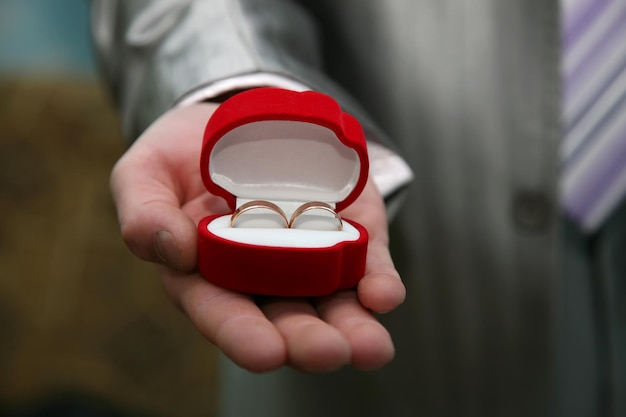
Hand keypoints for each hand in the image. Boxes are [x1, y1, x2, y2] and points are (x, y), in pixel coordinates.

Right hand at [110, 103, 405, 372]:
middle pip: (285, 318)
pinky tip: (384, 295)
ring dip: (354, 327)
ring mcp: (308, 257)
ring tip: (371, 347)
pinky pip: (366, 263)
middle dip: (306, 341)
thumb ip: (143, 212)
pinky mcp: (346, 232)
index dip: (241, 334)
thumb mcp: (145, 171)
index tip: (265, 352)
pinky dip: (378, 281)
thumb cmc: (182, 154)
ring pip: (332, 303)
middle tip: (329, 353)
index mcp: (207, 274)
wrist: (238, 118)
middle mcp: (262, 277)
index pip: (222, 312)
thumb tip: (172, 249)